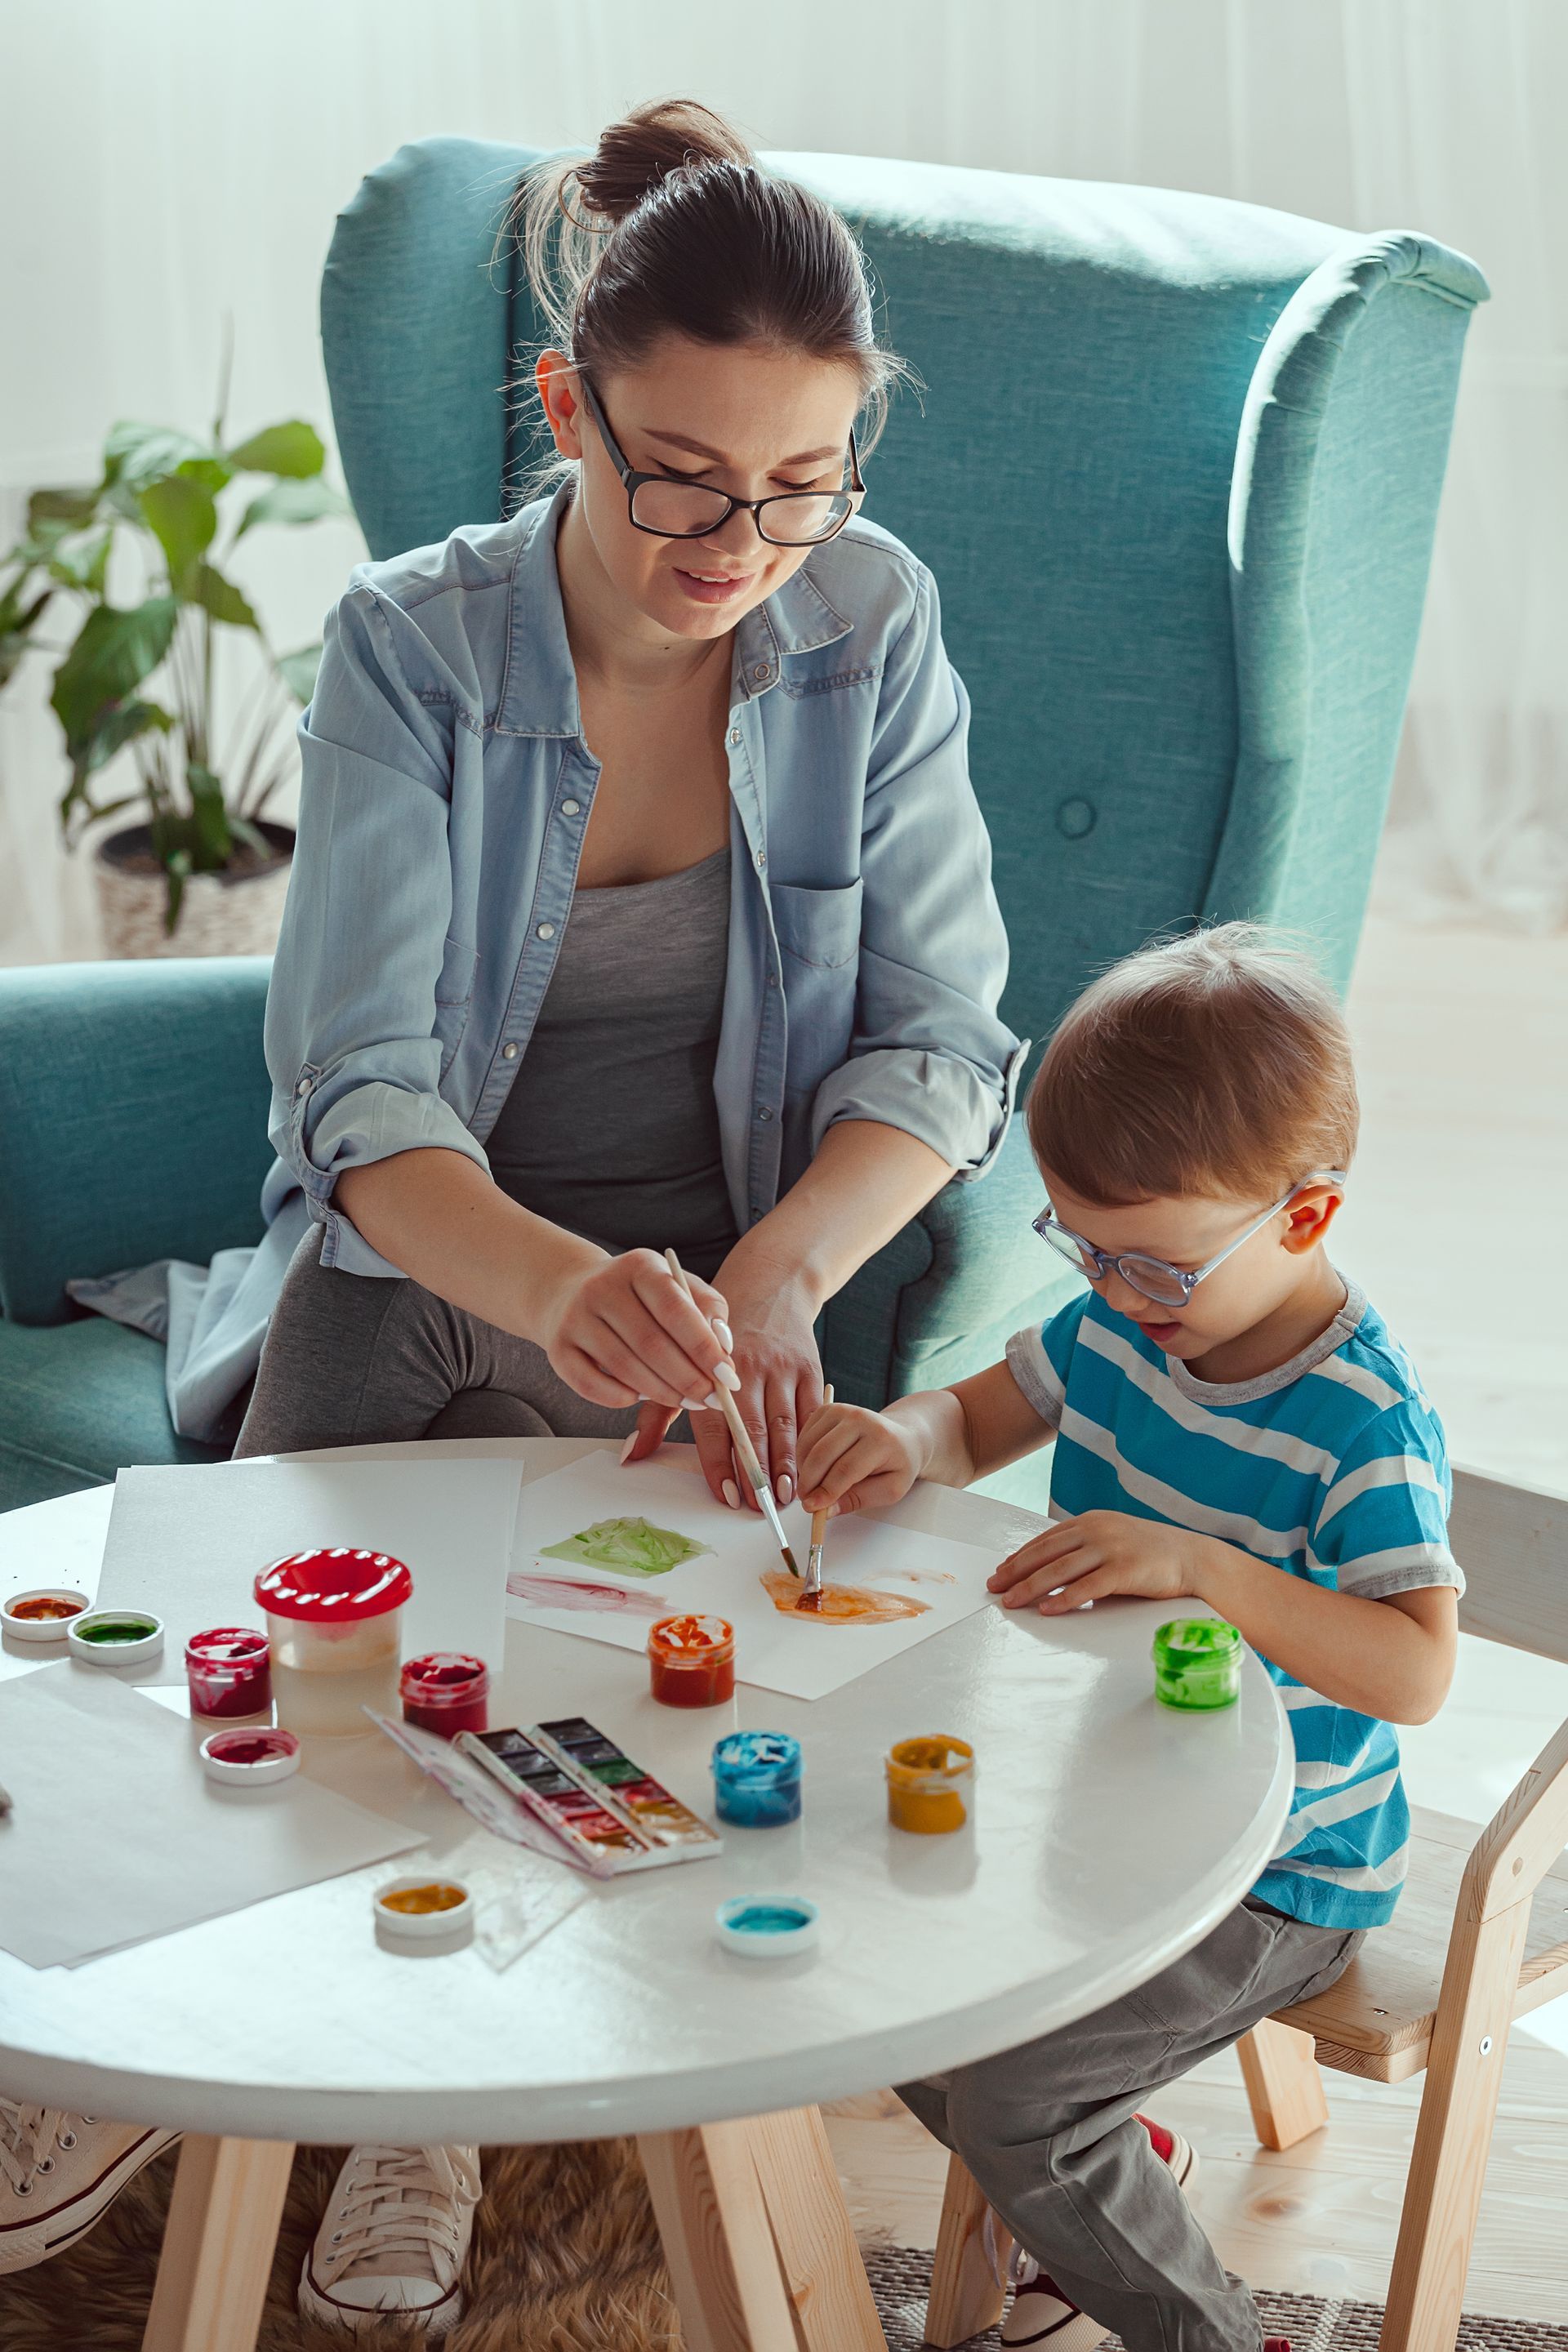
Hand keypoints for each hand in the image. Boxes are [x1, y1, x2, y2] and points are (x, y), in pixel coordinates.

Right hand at [539, 1247, 733, 1414]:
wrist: (569, 1290)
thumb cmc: (636, 1294)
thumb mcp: (675, 1285)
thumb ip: (707, 1308)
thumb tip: (724, 1346)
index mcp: (639, 1266)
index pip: (675, 1309)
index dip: (704, 1347)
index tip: (727, 1376)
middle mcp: (602, 1287)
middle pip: (650, 1343)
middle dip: (688, 1378)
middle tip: (712, 1399)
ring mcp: (575, 1318)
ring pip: (624, 1367)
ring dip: (662, 1392)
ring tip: (686, 1401)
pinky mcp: (557, 1348)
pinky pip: (591, 1385)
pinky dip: (621, 1398)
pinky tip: (641, 1397)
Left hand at [625, 1257, 821, 1509]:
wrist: (770, 1287)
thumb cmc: (715, 1335)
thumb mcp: (678, 1361)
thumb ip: (658, 1412)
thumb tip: (632, 1456)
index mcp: (710, 1367)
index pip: (715, 1426)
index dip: (721, 1464)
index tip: (726, 1496)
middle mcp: (748, 1367)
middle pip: (753, 1430)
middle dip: (756, 1474)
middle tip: (758, 1507)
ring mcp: (783, 1367)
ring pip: (786, 1425)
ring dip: (787, 1465)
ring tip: (786, 1496)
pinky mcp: (810, 1367)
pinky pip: (812, 1412)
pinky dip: (810, 1442)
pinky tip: (808, 1468)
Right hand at [798, 1402, 925, 1517]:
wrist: (903, 1437)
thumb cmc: (898, 1464)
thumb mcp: (889, 1490)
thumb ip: (857, 1500)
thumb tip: (826, 1511)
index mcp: (881, 1439)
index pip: (846, 1469)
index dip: (826, 1491)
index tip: (813, 1507)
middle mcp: (860, 1419)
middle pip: (822, 1454)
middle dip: (809, 1482)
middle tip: (806, 1501)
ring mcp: (842, 1411)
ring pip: (809, 1445)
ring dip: (804, 1471)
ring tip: (811, 1487)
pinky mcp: (828, 1410)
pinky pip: (805, 1437)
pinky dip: (802, 1457)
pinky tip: (814, 1469)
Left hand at [988, 1510, 1198, 1614]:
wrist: (1193, 1558)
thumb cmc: (1150, 1554)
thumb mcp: (1112, 1541)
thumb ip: (1083, 1550)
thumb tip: (1047, 1571)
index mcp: (1090, 1521)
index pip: (1045, 1540)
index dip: (1020, 1556)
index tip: (1001, 1572)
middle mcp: (1097, 1530)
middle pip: (1046, 1553)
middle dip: (1016, 1571)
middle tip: (995, 1587)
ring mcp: (1111, 1548)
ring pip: (1061, 1569)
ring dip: (1031, 1587)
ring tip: (1011, 1601)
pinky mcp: (1126, 1570)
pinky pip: (1088, 1587)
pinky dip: (1065, 1599)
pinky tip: (1047, 1609)